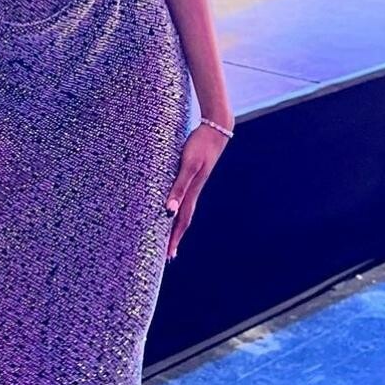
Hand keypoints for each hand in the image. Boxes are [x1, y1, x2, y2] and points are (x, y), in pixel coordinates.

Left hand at [165, 123, 229, 259]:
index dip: (174, 238)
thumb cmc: (200, 145)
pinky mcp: (193, 175)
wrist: (216, 130)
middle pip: (183, 220)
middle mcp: (193, 190)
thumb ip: (179, 187)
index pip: (181, 221)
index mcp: (192, 192)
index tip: (169, 255)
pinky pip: (184, 197)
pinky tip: (174, 208)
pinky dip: (178, 208)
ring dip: (176, 225)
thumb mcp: (187, 166)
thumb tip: (169, 211)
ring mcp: (195, 183)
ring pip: (184, 209)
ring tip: (170, 236)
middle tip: (169, 255)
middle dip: (175, 237)